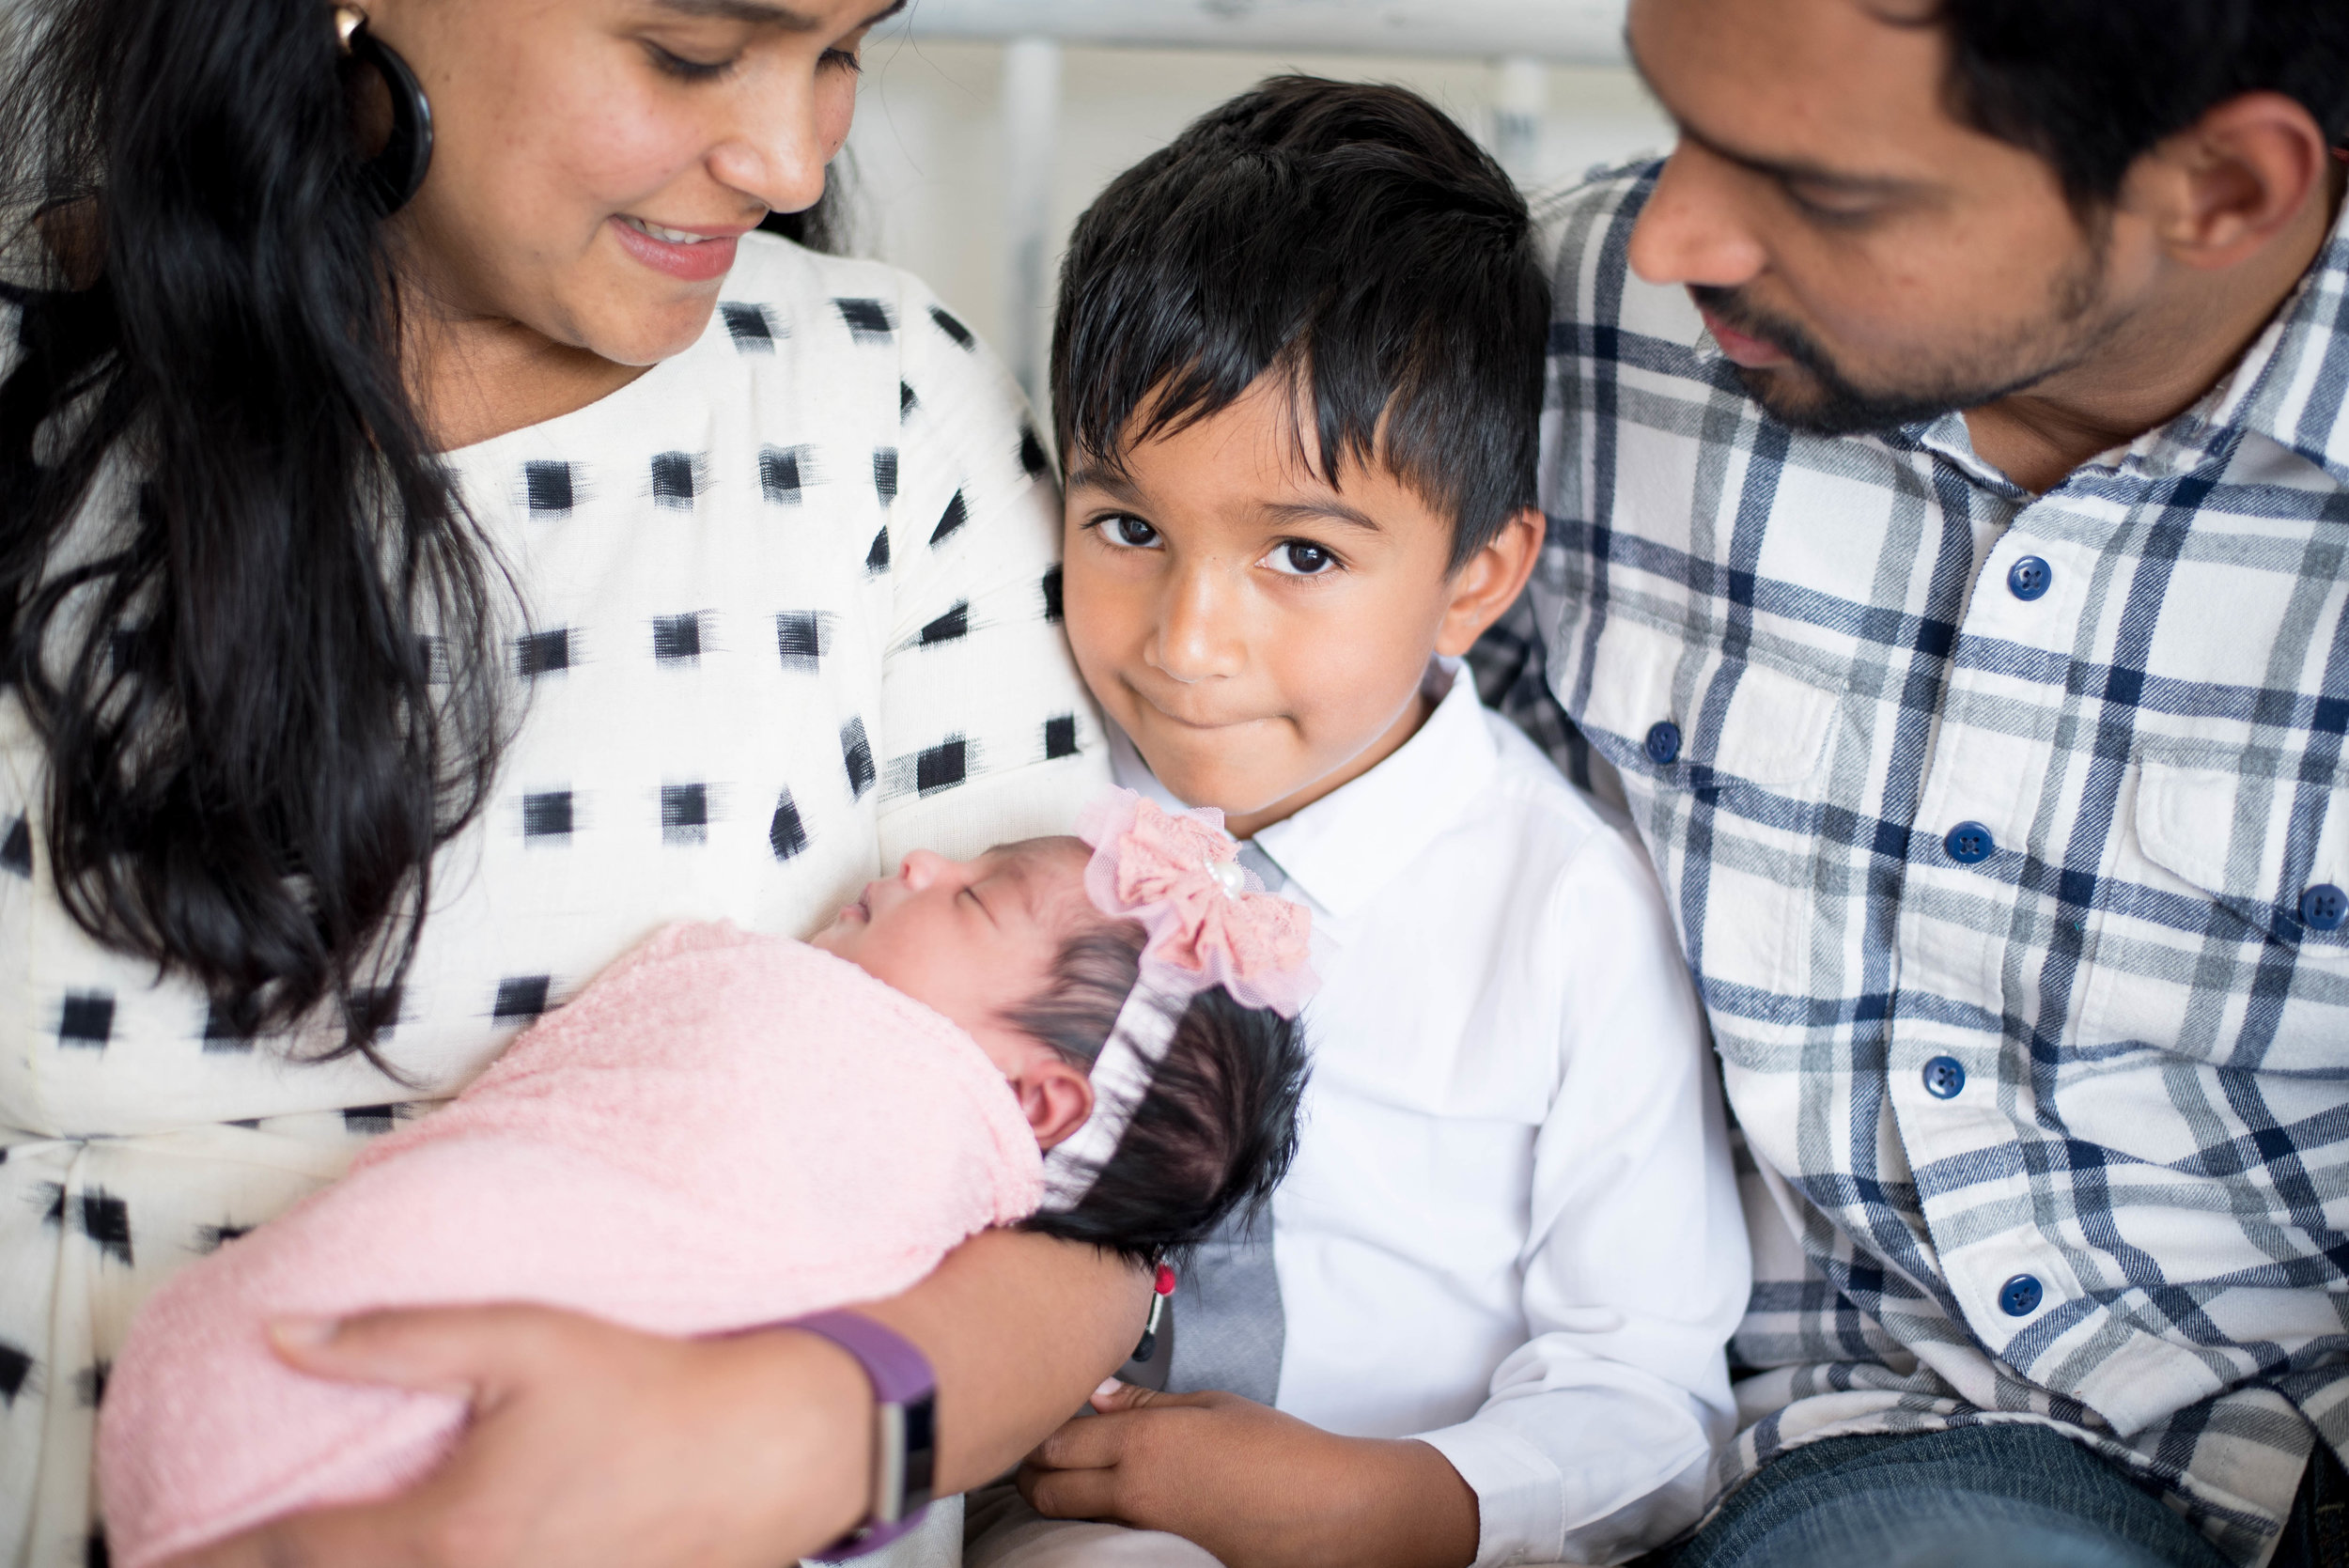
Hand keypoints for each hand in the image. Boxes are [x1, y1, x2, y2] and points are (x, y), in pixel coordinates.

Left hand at [166, 1303, 871, 1567]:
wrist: (764, 1452)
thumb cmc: (649, 1387)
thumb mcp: (522, 1337)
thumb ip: (396, 1340)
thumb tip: (284, 1335)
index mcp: (449, 1531)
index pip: (295, 1555)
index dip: (219, 1558)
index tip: (164, 1555)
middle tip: (213, 1564)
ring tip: (300, 1566)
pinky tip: (416, 1566)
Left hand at [1016, 1382, 1477, 1567]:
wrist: (1328, 1511)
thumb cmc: (1279, 1450)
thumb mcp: (1212, 1406)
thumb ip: (1146, 1402)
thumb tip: (1097, 1396)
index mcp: (1144, 1440)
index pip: (1054, 1441)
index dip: (1038, 1431)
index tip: (1043, 1415)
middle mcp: (1133, 1490)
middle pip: (1044, 1489)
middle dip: (1032, 1471)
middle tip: (1041, 1453)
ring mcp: (1144, 1530)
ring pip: (1069, 1516)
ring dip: (1061, 1495)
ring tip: (1076, 1473)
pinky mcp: (1161, 1556)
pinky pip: (1107, 1535)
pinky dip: (1097, 1518)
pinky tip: (1116, 1500)